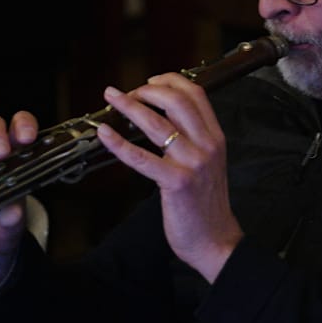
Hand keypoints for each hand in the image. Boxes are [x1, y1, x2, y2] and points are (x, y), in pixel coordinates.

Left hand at [97, 74, 242, 282]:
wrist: (216, 241)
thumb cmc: (206, 205)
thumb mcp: (209, 163)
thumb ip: (193, 140)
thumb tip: (163, 119)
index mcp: (216, 137)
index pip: (196, 94)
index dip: (170, 81)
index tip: (150, 81)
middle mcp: (207, 145)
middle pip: (177, 100)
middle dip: (148, 90)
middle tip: (128, 93)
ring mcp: (193, 163)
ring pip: (157, 123)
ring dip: (130, 106)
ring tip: (112, 99)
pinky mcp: (176, 182)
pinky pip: (142, 157)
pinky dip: (119, 143)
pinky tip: (106, 134)